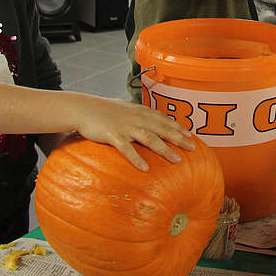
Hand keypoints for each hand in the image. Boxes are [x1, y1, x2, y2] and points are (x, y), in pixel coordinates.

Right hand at [74, 95, 194, 170]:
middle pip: (162, 129)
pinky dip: (136, 158)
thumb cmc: (105, 109)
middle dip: (178, 138)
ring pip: (149, 138)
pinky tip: (145, 168)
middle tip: (192, 148)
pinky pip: (127, 148)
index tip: (190, 135)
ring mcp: (126, 126)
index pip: (164, 119)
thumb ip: (139, 114)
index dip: (178, 127)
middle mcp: (137, 118)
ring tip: (176, 160)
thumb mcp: (126, 108)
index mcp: (140, 112)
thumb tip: (150, 121)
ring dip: (164, 149)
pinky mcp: (113, 135)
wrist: (83, 107)